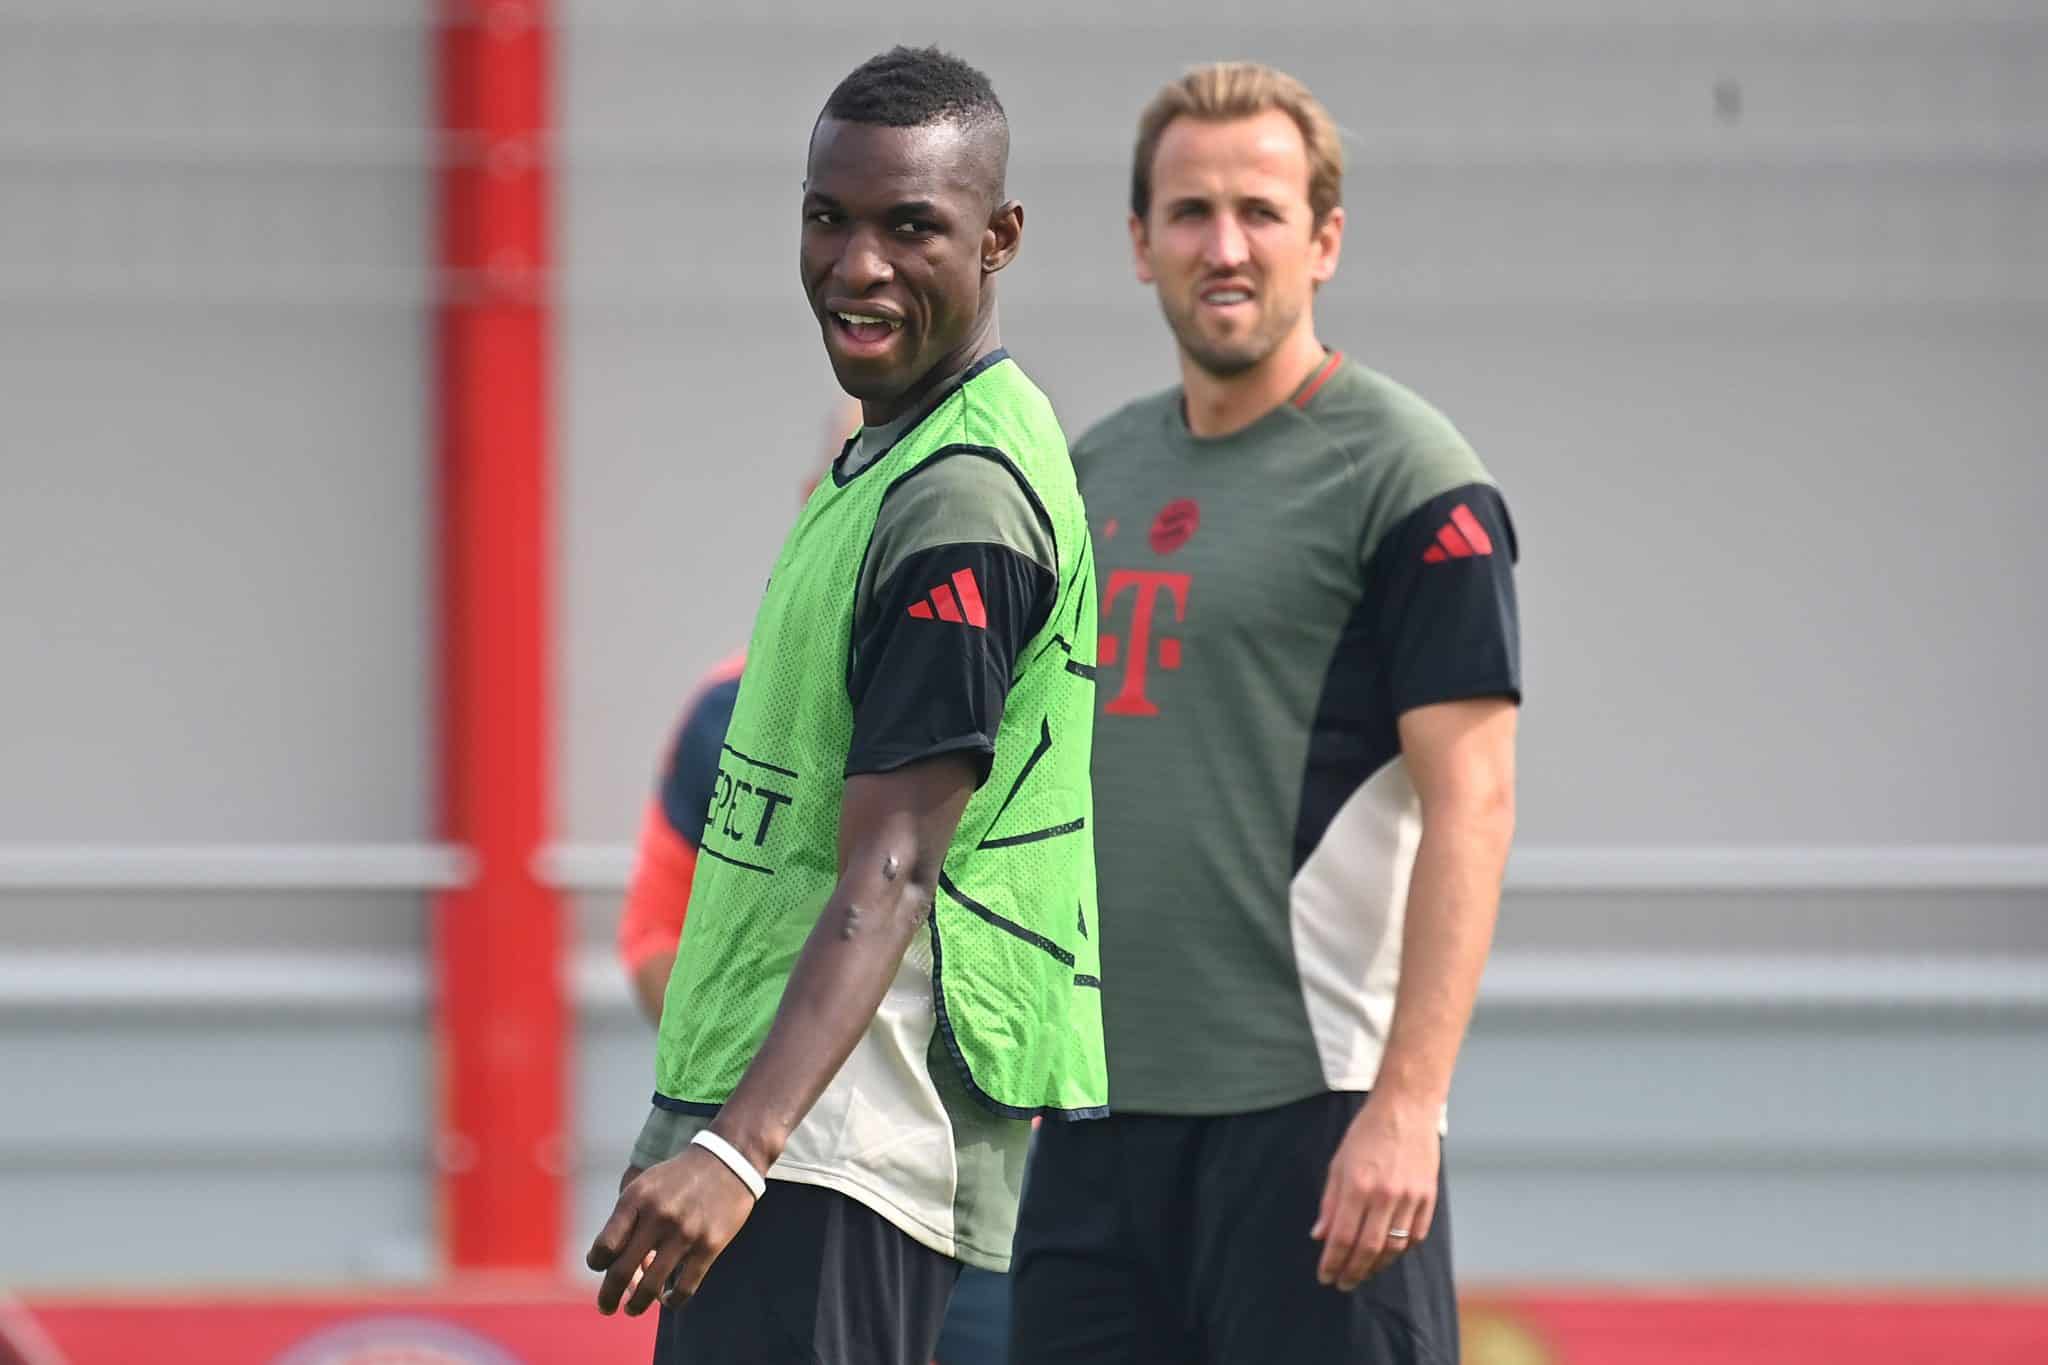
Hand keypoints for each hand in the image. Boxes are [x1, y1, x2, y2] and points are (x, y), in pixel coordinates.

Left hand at [586, 1146, 756, 1315]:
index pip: (605, 1246)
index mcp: (637, 1198)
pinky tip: (668, 1299)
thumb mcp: (646, 1186)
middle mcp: (658, 1215)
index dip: (597, 1263)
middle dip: (608, 1297)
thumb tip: (621, 1269)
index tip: (601, 1267)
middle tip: (606, 1307)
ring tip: (633, 1308)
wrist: (728, 1160)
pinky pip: (684, 1289)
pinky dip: (672, 1301)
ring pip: (651, 1287)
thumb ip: (627, 1223)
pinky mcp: (709, 1246)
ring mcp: (685, 1232)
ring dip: (636, 1305)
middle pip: (621, 1271)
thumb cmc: (679, 1178)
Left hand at [1310, 1094, 1438, 1291]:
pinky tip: (1388, 1253)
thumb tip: (1320, 1236)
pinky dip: (1401, 1250)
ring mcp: (1411, 1197)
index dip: (1332, 1262)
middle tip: (1343, 1283)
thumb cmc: (1366, 1133)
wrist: (1406, 1108)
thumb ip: (1330, 1202)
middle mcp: (1385, 1195)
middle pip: (1368, 1249)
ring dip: (1376, 1266)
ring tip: (1363, 1272)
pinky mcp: (1428, 1197)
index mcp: (1358, 1185)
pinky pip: (1415, 1235)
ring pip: (1394, 1247)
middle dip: (1352, 1272)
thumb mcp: (1338, 1163)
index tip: (1325, 1276)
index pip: (1342, 1237)